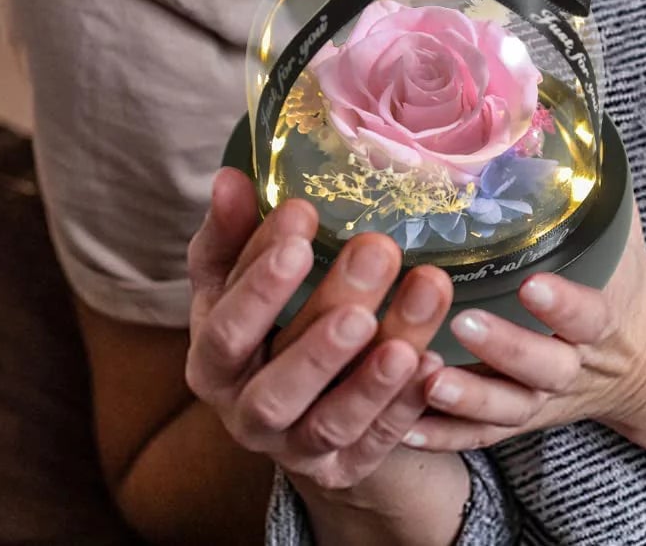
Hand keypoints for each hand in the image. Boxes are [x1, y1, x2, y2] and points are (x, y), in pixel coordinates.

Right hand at [186, 167, 456, 495]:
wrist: (302, 405)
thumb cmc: (269, 320)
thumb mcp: (243, 279)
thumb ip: (235, 234)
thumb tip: (232, 177)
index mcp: (213, 363)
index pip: (227, 327)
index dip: (260, 277)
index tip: (302, 214)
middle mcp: (246, 415)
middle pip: (280, 384)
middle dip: (326, 322)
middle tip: (376, 252)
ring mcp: (295, 449)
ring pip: (330, 421)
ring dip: (373, 374)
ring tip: (416, 314)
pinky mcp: (344, 468)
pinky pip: (374, 445)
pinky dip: (402, 407)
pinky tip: (432, 364)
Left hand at [404, 208, 645, 450]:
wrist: (645, 363)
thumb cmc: (622, 280)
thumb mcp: (621, 237)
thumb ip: (593, 191)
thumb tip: (567, 121)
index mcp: (604, 318)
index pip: (588, 313)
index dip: (563, 302)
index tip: (533, 282)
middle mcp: (572, 365)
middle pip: (540, 368)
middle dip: (503, 350)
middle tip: (460, 323)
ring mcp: (542, 400)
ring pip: (505, 411)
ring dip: (464, 399)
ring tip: (422, 376)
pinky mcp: (517, 422)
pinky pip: (477, 439)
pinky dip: (441, 437)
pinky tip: (400, 427)